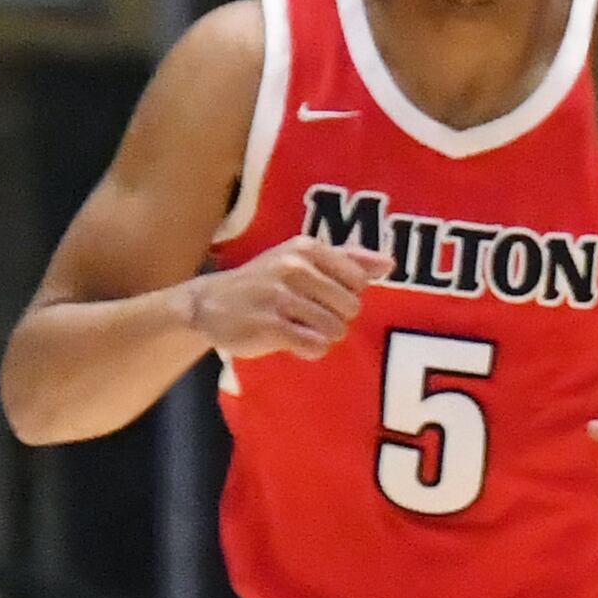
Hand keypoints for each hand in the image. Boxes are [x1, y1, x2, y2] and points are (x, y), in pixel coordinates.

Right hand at [180, 240, 388, 361]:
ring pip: (335, 329)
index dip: (346, 295)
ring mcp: (279, 296)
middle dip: (335, 318)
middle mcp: (293, 267)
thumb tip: (389, 263)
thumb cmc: (266, 282)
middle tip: (307, 315)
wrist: (208, 304)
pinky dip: (309, 349)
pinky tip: (292, 341)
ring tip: (299, 327)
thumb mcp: (301, 260)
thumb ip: (348, 259)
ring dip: (322, 336)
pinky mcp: (268, 325)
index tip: (322, 295)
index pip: (359, 280)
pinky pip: (315, 345)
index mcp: (306, 248)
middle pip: (351, 307)